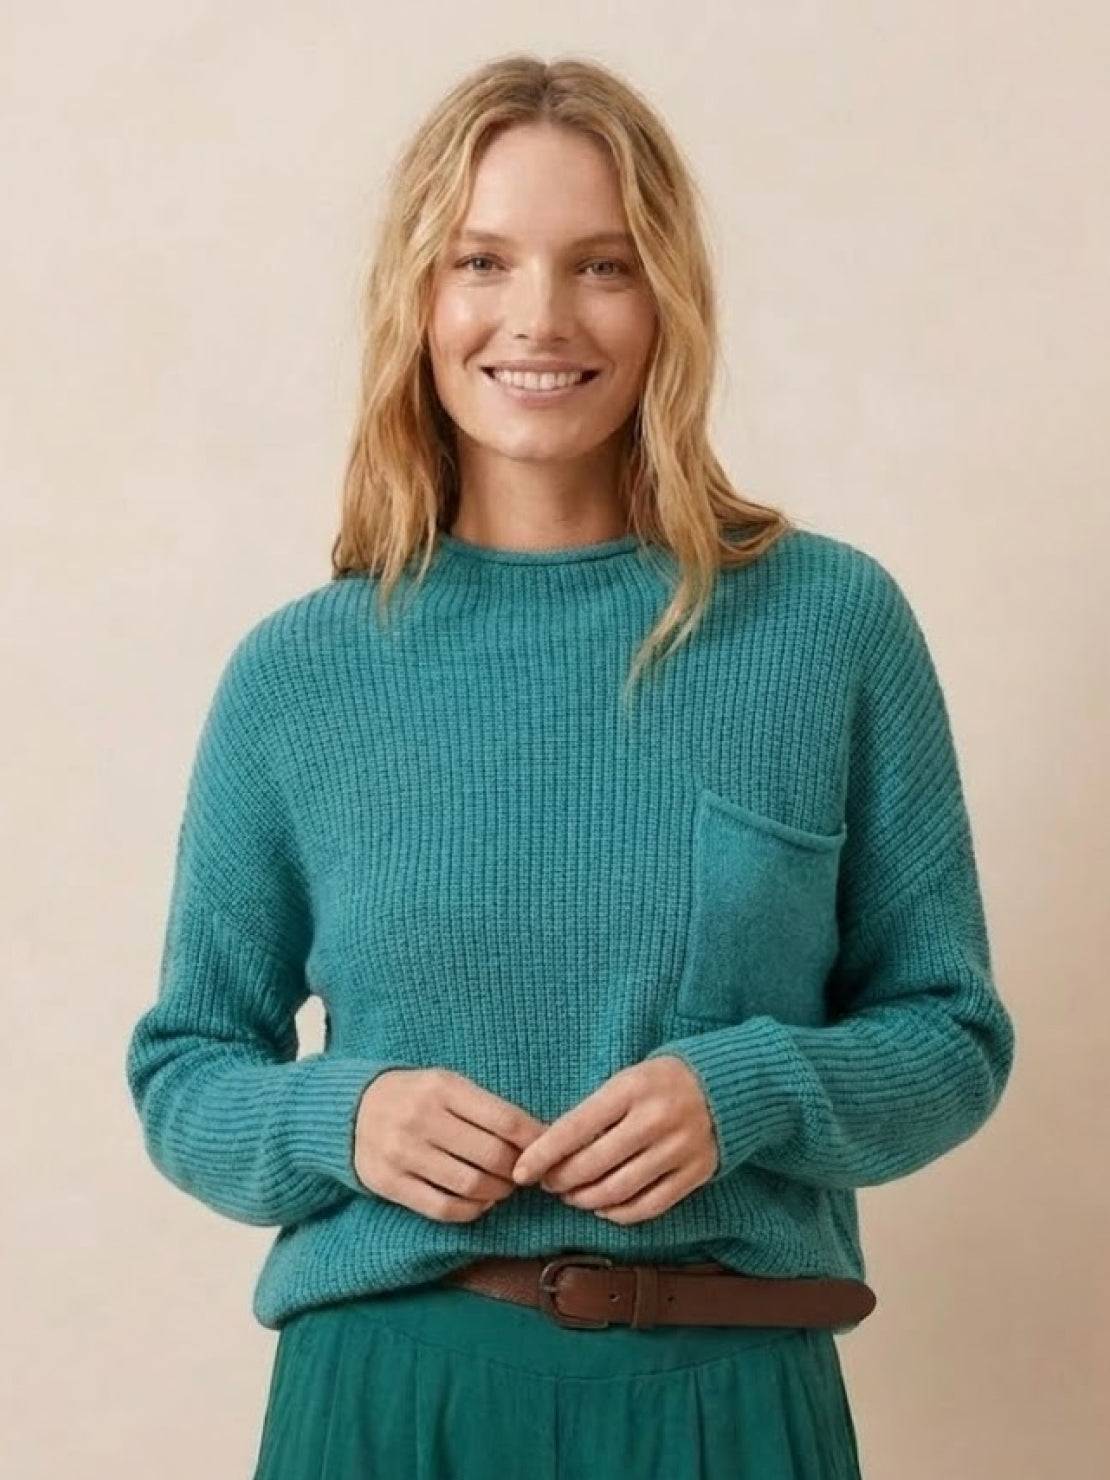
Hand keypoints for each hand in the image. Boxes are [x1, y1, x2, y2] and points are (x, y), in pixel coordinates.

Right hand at [354, 1068, 547, 1221]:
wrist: (351, 1110)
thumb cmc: (415, 1097)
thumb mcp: (447, 1085)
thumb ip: (486, 1108)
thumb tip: (537, 1139)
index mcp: (442, 1087)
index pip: (505, 1119)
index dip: (534, 1140)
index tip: (546, 1150)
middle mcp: (421, 1118)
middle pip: (492, 1156)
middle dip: (517, 1170)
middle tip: (521, 1172)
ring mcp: (403, 1152)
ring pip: (470, 1185)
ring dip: (497, 1192)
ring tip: (501, 1187)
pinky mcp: (389, 1183)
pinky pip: (443, 1208)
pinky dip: (470, 1210)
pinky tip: (478, 1202)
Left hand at [509, 1056, 719, 1223]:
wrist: (726, 1084)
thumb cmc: (661, 1081)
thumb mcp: (626, 1079)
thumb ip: (594, 1111)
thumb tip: (550, 1150)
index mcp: (631, 1088)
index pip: (575, 1127)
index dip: (543, 1154)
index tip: (520, 1171)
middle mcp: (655, 1119)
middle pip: (593, 1164)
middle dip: (560, 1180)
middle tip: (547, 1183)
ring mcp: (678, 1149)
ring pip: (617, 1190)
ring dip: (585, 1199)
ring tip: (572, 1195)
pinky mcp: (695, 1173)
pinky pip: (649, 1206)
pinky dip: (619, 1213)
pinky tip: (604, 1207)